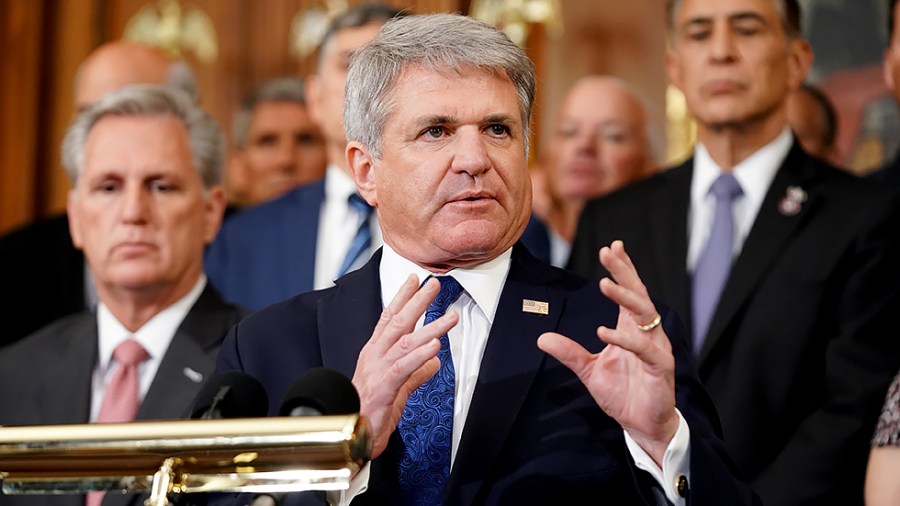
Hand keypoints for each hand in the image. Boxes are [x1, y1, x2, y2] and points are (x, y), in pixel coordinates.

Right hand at [352, 275, 458, 457]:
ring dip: (430, 327)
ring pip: (405, 342)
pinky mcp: (383, 387)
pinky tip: (434, 347)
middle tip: (434, 284)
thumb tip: (433, 361)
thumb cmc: (370, 412)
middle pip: (397, 322)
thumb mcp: (399, 388)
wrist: (352, 434)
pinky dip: (419, 356)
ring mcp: (378, 370)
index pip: (389, 319)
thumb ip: (416, 372)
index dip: (402, 298)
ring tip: (449, 317)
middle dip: (417, 301)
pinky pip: (403, 368)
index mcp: (376, 353)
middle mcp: (375, 356)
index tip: (414, 281)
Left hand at [537, 240, 677, 465]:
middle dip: (625, 272)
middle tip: (610, 252)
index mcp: (632, 329)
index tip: (611, 247)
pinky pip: (645, 349)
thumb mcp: (589, 370)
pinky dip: (626, 339)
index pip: (629, 293)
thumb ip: (569, 352)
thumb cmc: (622, 394)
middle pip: (639, 295)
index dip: (622, 270)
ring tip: (604, 284)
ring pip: (646, 315)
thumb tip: (541, 338)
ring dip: (625, 298)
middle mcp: (647, 333)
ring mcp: (656, 349)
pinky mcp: (661, 368)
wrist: (642, 425)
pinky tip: (605, 331)